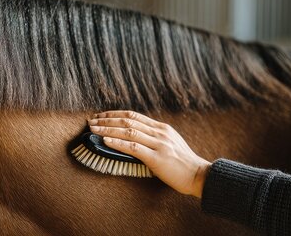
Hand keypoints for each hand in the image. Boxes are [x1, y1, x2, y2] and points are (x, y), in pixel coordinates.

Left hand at [88, 111, 210, 197]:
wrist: (199, 175)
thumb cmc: (182, 163)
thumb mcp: (169, 143)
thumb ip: (153, 137)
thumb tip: (132, 135)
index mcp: (161, 128)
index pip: (133, 115)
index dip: (114, 114)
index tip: (100, 115)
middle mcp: (159, 132)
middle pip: (127, 120)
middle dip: (106, 120)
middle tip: (91, 121)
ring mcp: (159, 144)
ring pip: (128, 131)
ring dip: (107, 129)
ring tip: (93, 129)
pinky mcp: (157, 158)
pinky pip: (133, 147)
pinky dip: (117, 143)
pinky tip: (106, 141)